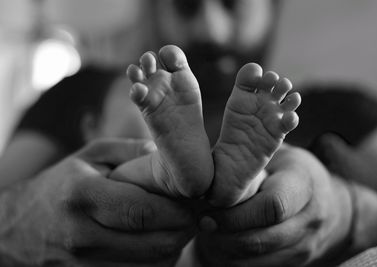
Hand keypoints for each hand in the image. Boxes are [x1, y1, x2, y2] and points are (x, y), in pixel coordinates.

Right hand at [0, 138, 195, 265]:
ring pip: (152, 266)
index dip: (179, 210)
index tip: (197, 202)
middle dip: (185, 230)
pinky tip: (158, 242)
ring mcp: (85, 264)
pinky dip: (157, 261)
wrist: (20, 226)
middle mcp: (83, 235)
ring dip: (174, 248)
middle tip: (197, 215)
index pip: (144, 211)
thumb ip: (131, 150)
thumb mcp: (91, 155)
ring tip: (178, 227)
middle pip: (154, 244)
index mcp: (84, 197)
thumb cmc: (63, 184)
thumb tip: (169, 159)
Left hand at [195, 146, 352, 266]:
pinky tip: (220, 243)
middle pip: (260, 240)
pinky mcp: (295, 264)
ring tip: (208, 233)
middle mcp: (310, 220)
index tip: (207, 210)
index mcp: (304, 185)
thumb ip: (246, 164)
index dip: (235, 214)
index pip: (272, 207)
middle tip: (201, 223)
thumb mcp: (274, 155)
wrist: (327, 202)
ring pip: (256, 261)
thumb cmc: (288, 172)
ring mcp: (305, 247)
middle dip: (224, 236)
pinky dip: (232, 260)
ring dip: (224, 251)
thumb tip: (204, 176)